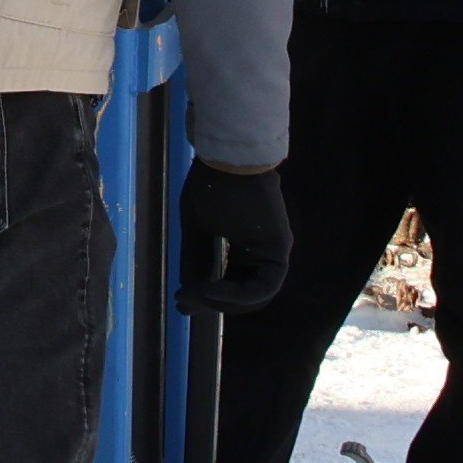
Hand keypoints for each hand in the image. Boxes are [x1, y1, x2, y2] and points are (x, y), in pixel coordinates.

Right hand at [177, 161, 292, 314]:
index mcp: (246, 247)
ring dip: (226, 303)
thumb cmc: (212, 185)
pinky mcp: (279, 248)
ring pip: (256, 296)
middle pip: (245, 296)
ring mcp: (274, 251)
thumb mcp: (197, 230)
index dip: (208, 299)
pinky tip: (213, 290)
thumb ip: (195, 262)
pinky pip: (265, 285)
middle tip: (187, 303)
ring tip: (199, 295)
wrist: (227, 157)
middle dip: (215, 304)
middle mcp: (263, 252)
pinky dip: (240, 295)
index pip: (233, 286)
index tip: (182, 301)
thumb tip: (186, 296)